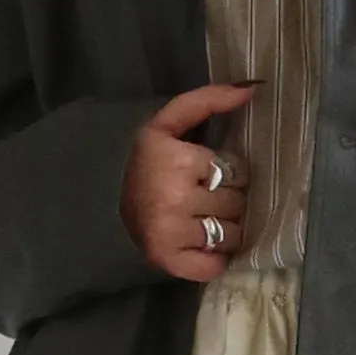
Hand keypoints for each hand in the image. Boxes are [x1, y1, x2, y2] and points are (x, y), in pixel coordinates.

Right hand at [123, 81, 259, 283]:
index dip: (226, 173)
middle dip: (228, 200)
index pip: (237, 171)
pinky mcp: (167, 262)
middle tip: (203, 198)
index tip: (205, 174)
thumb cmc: (146, 161)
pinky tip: (198, 247)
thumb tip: (253, 88)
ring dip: (224, 230)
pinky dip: (212, 260)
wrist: (102, 202)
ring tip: (200, 221)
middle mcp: (174, 199)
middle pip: (237, 204)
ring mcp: (171, 234)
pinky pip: (214, 266)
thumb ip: (208, 100)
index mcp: (178, 161)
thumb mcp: (169, 123)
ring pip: (232, 235)